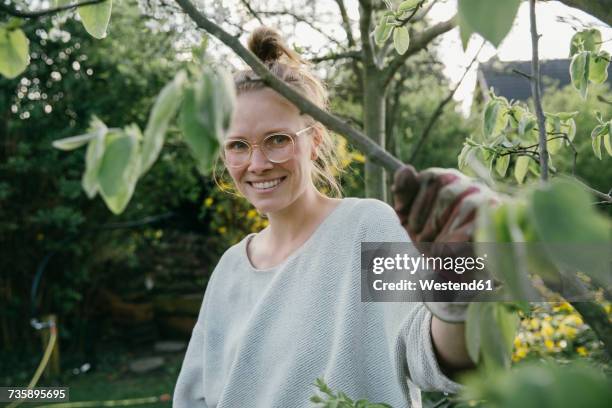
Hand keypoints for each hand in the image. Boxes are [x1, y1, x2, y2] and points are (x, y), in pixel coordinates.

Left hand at [391, 165, 499, 321]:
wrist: (459, 270)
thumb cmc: (433, 239)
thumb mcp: (411, 218)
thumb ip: (405, 194)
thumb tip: (406, 169)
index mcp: (447, 180)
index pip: (431, 177)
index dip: (415, 203)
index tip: (408, 225)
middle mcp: (470, 185)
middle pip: (447, 191)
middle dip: (429, 219)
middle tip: (420, 239)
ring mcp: (488, 201)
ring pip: (466, 205)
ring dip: (444, 231)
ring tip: (434, 249)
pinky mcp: (500, 223)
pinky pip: (480, 225)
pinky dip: (458, 240)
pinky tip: (447, 252)